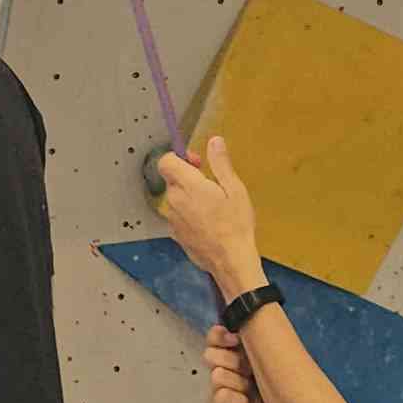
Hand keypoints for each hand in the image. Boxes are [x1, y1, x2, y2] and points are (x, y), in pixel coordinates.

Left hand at [153, 136, 259, 282]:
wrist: (230, 261)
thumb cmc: (235, 224)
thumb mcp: (234, 189)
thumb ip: (220, 163)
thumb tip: (214, 141)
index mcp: (187, 186)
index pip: (166, 161)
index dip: (179, 158)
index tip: (197, 164)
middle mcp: (173, 200)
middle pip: (172, 180)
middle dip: (188, 178)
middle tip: (211, 186)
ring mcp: (172, 219)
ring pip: (175, 198)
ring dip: (188, 197)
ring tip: (212, 208)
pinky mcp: (174, 234)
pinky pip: (178, 215)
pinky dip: (188, 214)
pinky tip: (207, 223)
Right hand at [206, 328, 286, 402]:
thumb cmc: (285, 396)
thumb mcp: (275, 364)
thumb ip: (262, 346)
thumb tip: (252, 323)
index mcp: (239, 355)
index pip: (216, 337)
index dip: (219, 334)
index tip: (234, 337)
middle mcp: (228, 371)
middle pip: (210, 354)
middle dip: (232, 360)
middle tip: (250, 371)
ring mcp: (221, 392)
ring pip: (217, 374)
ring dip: (238, 383)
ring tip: (253, 394)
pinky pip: (220, 396)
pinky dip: (235, 399)